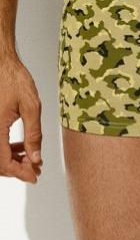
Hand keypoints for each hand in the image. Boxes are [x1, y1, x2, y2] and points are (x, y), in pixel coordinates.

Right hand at [0, 53, 42, 182]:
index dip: (20, 173)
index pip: (3, 162)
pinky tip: (22, 148)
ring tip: (31, 158)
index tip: (35, 176)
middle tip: (35, 169)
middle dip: (16, 169)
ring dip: (12, 160)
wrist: (2, 63)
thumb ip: (33, 134)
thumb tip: (36, 158)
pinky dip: (7, 149)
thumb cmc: (15, 79)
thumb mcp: (31, 106)